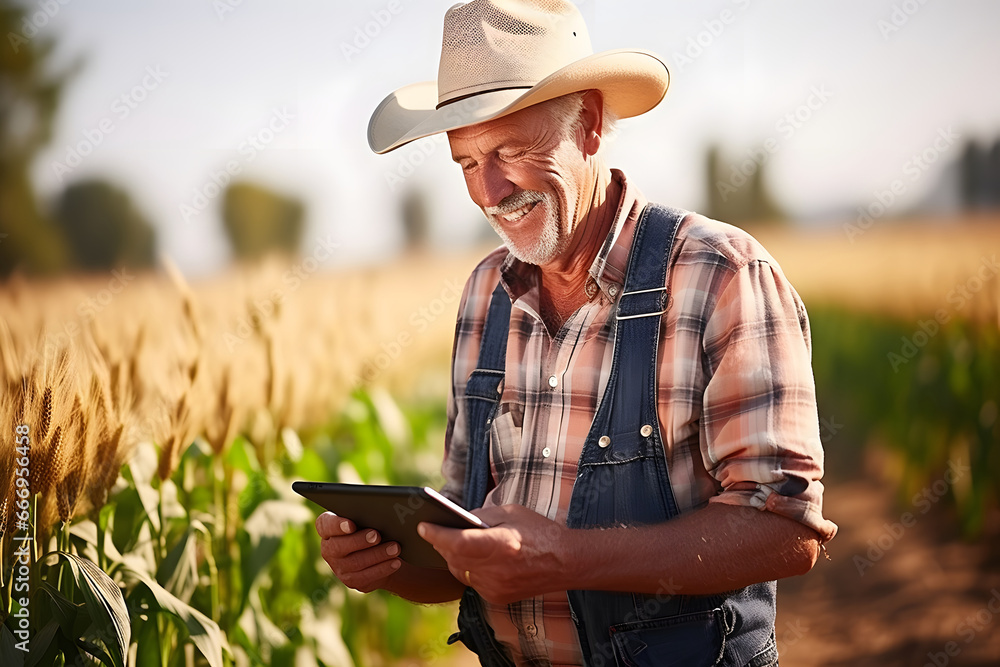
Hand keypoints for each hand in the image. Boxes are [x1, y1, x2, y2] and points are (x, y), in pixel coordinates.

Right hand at [315, 512, 401, 592]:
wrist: (377, 554)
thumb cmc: (370, 527)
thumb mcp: (365, 519)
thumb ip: (365, 515)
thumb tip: (378, 513)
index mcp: (327, 529)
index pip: (325, 525)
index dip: (337, 525)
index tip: (351, 524)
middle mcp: (328, 548)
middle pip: (339, 546)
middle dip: (360, 541)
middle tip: (377, 535)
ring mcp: (338, 567)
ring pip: (356, 562)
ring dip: (377, 554)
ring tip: (395, 548)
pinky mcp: (351, 580)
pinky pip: (366, 576)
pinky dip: (383, 568)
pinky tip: (395, 562)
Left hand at [418, 504, 570, 604]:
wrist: (565, 562)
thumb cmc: (540, 532)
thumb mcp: (511, 512)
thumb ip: (482, 514)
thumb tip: (459, 519)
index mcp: (500, 544)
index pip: (457, 542)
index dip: (436, 534)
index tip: (423, 526)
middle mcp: (496, 569)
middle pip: (454, 558)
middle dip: (441, 544)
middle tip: (433, 531)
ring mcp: (496, 587)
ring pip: (460, 572)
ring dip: (452, 557)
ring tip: (448, 543)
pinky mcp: (498, 597)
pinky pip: (472, 582)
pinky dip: (468, 569)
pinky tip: (471, 558)